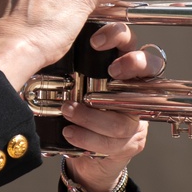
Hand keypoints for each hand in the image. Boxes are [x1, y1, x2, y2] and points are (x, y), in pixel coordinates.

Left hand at [62, 23, 164, 191]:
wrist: (85, 155)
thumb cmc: (77, 109)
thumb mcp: (71, 83)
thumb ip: (67, 66)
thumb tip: (40, 51)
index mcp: (120, 64)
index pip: (130, 40)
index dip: (118, 37)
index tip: (95, 42)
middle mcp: (135, 88)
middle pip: (150, 66)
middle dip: (131, 65)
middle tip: (111, 72)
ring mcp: (136, 116)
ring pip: (125, 113)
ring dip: (92, 115)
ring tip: (68, 111)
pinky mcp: (132, 142)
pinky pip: (113, 142)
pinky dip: (87, 138)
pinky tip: (70, 133)